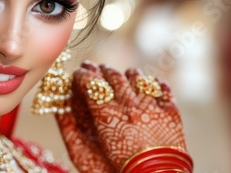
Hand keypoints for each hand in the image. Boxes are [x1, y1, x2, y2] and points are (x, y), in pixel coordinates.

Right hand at [56, 61, 186, 170]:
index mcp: (106, 114)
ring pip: (138, 77)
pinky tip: (152, 84)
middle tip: (97, 68)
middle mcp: (128, 105)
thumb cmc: (114, 171)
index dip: (82, 75)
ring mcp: (151, 106)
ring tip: (126, 74)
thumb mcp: (83, 154)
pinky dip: (156, 84)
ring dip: (129, 74)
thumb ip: (68, 129)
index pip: (91, 83)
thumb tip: (59, 109)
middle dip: (102, 70)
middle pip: (113, 76)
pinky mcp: (171, 112)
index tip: (78, 73)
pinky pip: (163, 88)